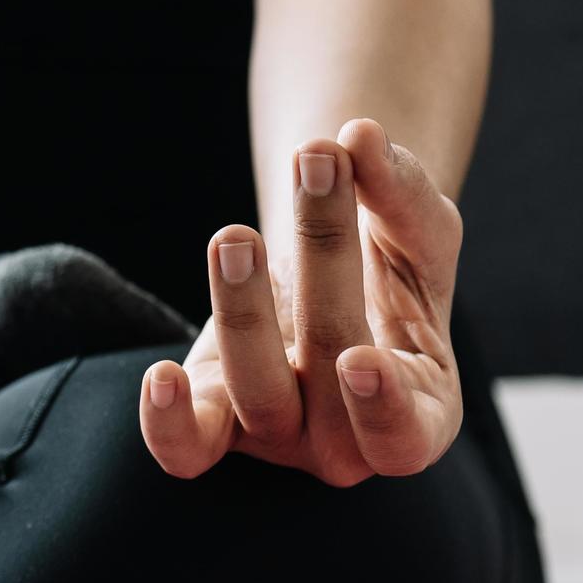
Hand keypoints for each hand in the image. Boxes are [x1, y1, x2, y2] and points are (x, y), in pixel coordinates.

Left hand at [136, 117, 464, 485]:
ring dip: (243, 310)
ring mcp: (278, 436)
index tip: (359, 359)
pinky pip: (187, 448)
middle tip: (320, 164)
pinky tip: (160, 374)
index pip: (404, 437)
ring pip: (255, 393)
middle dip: (324, 259)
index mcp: (421, 413)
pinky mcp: (215, 421)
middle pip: (330, 366)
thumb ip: (402, 189)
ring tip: (236, 234)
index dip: (382, 408)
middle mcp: (347, 444)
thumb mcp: (416, 228)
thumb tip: (359, 134)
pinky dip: (169, 422)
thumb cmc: (390, 266)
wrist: (331, 280)